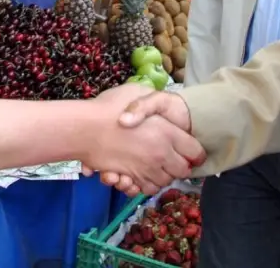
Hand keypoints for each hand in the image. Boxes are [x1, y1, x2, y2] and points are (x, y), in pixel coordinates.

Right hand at [78, 85, 203, 195]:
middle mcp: (161, 154)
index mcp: (168, 132)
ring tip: (156, 166)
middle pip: (183, 170)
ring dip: (164, 176)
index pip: (195, 151)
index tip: (191, 151)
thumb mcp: (136, 92)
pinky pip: (147, 188)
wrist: (83, 128)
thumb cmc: (108, 107)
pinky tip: (140, 173)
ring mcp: (146, 169)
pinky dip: (146, 184)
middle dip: (181, 166)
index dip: (196, 152)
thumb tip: (162, 110)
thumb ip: (152, 102)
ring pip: (166, 181)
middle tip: (174, 159)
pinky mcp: (131, 178)